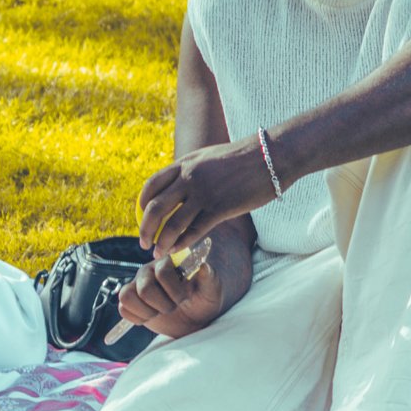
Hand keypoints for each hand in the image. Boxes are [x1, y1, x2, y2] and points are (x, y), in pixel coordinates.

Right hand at [111, 242, 232, 342]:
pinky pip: (122, 309)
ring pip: (127, 296)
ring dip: (146, 312)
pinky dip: (137, 318)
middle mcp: (148, 272)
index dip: (174, 291)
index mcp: (167, 263)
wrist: (195, 318)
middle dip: (163, 305)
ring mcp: (136, 286)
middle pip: (145, 289)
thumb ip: (208, 278)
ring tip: (159, 313)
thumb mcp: (211, 290)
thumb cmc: (203, 300)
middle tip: (173, 307)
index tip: (185, 298)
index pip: (162, 273)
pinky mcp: (131, 302)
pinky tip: (150, 317)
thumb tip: (203, 266)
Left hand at [137, 137, 277, 258]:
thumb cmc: (241, 158)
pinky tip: (176, 251)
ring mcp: (203, 194)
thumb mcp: (207, 157)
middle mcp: (189, 178)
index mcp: (184, 164)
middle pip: (155, 207)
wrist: (269, 156)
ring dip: (161, 241)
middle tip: (143, 241)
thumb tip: (178, 180)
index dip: (142, 203)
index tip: (140, 215)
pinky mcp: (220, 208)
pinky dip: (182, 243)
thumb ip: (190, 169)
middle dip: (145, 228)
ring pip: (172, 223)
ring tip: (156, 253)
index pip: (152, 185)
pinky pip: (195, 230)